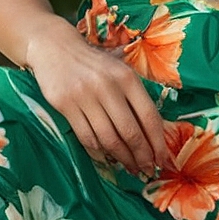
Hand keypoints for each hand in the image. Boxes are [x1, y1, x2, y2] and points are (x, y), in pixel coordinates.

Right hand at [25, 22, 167, 179]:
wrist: (55, 48)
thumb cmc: (94, 64)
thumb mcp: (120, 72)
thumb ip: (136, 98)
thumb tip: (153, 136)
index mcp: (127, 78)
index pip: (149, 117)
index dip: (158, 143)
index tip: (163, 160)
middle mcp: (108, 87)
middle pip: (130, 132)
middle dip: (142, 156)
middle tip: (147, 171)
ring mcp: (85, 96)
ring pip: (108, 139)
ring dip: (122, 158)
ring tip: (130, 168)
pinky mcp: (65, 105)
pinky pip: (86, 137)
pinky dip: (99, 152)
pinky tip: (107, 158)